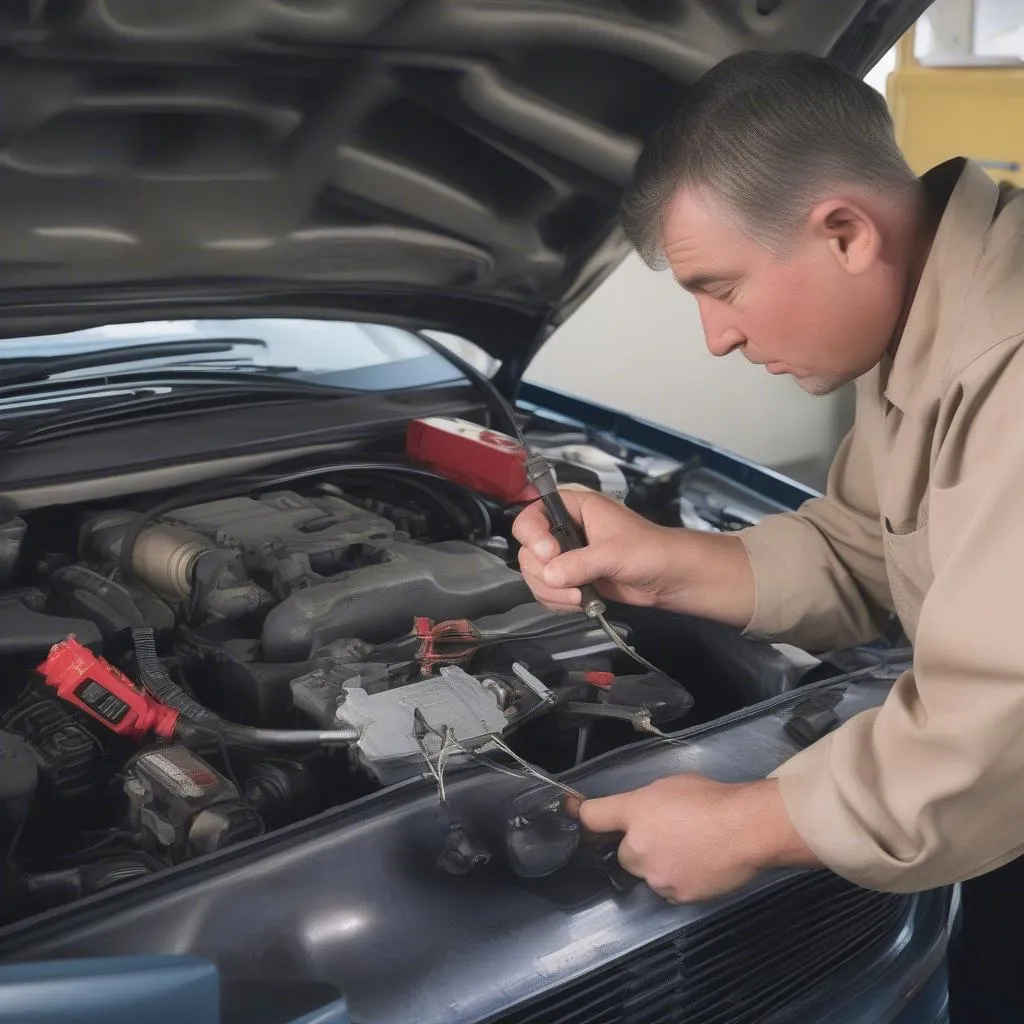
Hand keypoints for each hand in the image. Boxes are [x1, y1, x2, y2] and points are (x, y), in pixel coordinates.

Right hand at [512, 488, 681, 612]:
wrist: (671, 578)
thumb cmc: (648, 552)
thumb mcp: (614, 553)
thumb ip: (579, 563)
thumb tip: (549, 576)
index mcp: (574, 508)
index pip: (533, 514)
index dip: (533, 534)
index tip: (548, 554)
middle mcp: (565, 530)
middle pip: (529, 550)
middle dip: (544, 572)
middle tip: (569, 585)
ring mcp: (567, 556)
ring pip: (536, 574)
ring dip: (551, 591)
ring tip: (579, 598)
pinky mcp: (572, 580)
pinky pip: (549, 591)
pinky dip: (557, 601)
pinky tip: (579, 604)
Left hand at [578, 775, 820, 903]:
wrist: (748, 830)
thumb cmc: (713, 799)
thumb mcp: (672, 784)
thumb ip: (647, 801)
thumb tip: (639, 812)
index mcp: (634, 811)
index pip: (593, 816)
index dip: (579, 815)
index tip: (570, 813)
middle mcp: (636, 847)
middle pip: (622, 853)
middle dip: (637, 846)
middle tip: (665, 835)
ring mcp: (655, 876)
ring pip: (646, 873)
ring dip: (658, 865)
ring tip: (689, 851)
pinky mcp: (675, 897)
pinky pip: (668, 890)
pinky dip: (678, 881)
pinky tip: (699, 867)